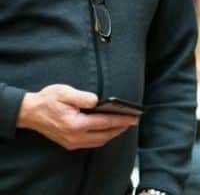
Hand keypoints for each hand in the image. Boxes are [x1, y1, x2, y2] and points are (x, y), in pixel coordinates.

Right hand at [17, 84, 137, 149]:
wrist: (29, 112)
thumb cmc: (48, 100)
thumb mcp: (65, 93)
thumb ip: (84, 97)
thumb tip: (98, 101)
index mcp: (76, 124)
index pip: (105, 123)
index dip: (121, 120)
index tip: (134, 117)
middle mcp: (75, 137)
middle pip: (104, 135)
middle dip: (120, 128)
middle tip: (133, 121)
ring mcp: (71, 142)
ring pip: (98, 141)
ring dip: (112, 134)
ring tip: (123, 125)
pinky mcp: (68, 143)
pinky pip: (90, 143)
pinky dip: (102, 137)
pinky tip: (107, 130)